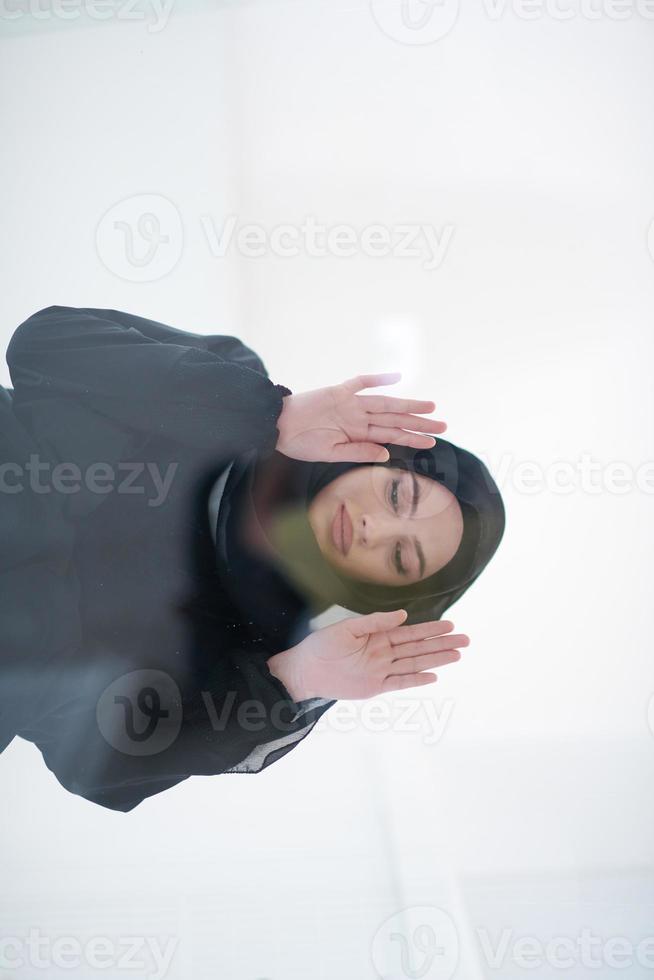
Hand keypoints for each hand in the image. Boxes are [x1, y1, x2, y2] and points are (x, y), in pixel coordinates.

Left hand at [267, 610, 468, 701]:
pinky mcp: (375, 688)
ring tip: (457, 656)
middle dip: (442, 644)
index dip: (431, 630)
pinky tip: (434, 676)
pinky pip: (400, 683)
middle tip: (465, 640)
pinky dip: (417, 680)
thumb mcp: (348, 628)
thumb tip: (403, 615)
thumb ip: (375, 622)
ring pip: (414, 664)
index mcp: (378, 637)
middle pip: (419, 648)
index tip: (450, 625)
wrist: (305, 671)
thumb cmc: (322, 645)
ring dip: (436, 660)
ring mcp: (381, 671)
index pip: (411, 632)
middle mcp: (384, 653)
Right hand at [275, 373, 445, 463]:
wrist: (277, 426)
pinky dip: (378, 379)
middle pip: (395, 419)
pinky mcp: (338, 391)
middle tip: (444, 424)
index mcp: (357, 435)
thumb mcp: (330, 453)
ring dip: (407, 404)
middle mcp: (358, 418)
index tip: (433, 442)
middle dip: (419, 422)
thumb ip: (358, 452)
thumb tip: (386, 455)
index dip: (412, 438)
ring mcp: (350, 403)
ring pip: (385, 402)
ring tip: (430, 406)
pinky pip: (360, 382)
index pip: (391, 436)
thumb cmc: (300, 443)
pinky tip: (397, 377)